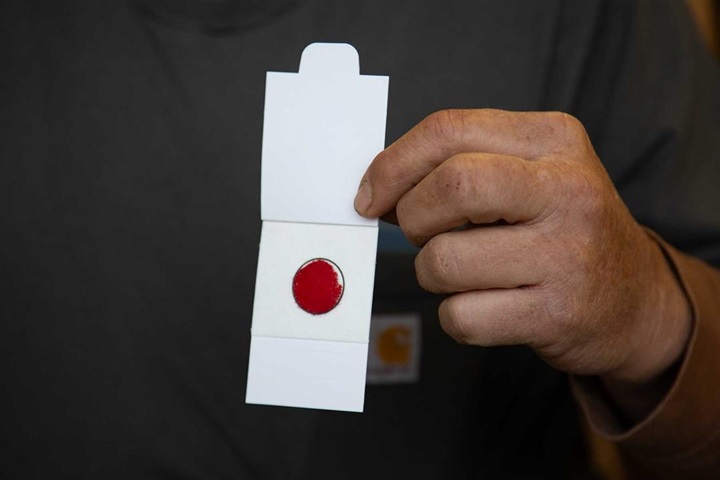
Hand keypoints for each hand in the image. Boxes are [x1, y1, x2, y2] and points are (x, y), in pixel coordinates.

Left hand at [355, 109, 690, 410]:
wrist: (634, 299)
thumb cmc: (562, 229)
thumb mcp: (530, 172)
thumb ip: (460, 165)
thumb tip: (377, 189)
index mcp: (553, 139)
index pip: (448, 131)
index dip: (392, 165)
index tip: (370, 195)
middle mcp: (567, 189)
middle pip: (450, 188)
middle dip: (412, 217)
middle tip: (421, 233)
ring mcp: (567, 254)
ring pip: (443, 260)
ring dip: (433, 272)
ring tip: (467, 271)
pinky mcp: (558, 314)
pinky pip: (462, 316)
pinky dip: (457, 315)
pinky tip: (488, 305)